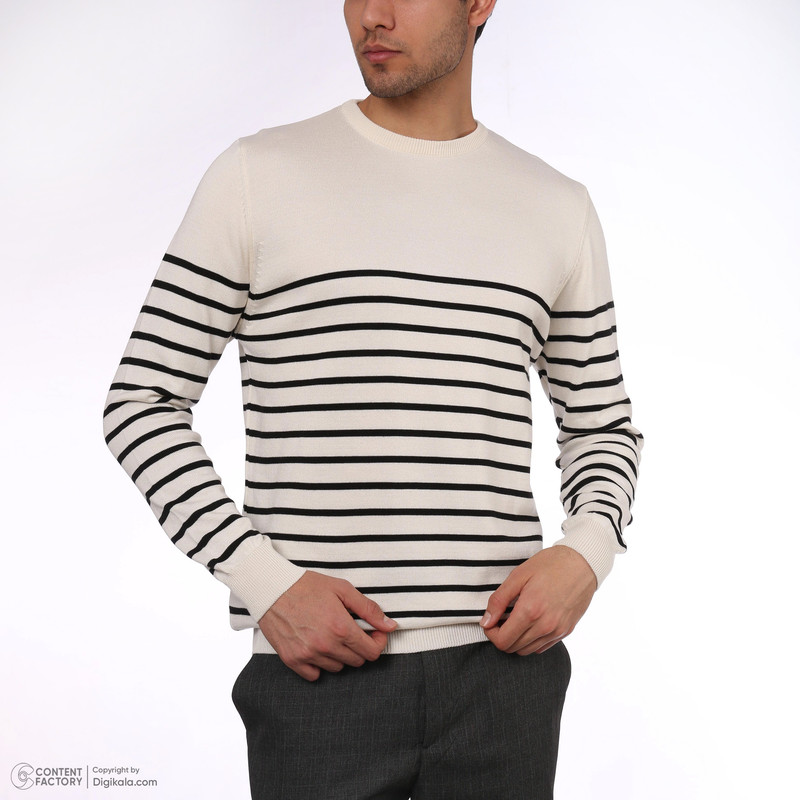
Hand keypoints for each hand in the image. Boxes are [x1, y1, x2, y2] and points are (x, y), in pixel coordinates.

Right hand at [258, 570, 397, 680]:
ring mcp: (308, 655)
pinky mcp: (292, 660)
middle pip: (357, 661)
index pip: (372, 652)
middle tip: (351, 630)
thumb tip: (390, 625)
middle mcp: (326, 645)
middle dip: (359, 647)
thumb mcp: (342, 589)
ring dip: (340, 655)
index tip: (374, 633)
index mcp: (341, 628)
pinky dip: (319, 665)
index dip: (378, 642)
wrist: (272, 589)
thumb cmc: (307, 586)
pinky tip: (316, 646)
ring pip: (337, 668)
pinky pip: (315, 675)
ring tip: (331, 635)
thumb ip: (368, 609)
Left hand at [481, 546, 596, 654]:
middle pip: (513, 648)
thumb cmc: (549, 565)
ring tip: (515, 620)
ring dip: (516, 640)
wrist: (582, 563)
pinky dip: (531, 640)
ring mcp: (557, 631)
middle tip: (500, 619)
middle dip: (501, 636)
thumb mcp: (518, 576)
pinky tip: (529, 623)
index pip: (502, 641)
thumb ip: (499, 600)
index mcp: (530, 611)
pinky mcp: (566, 631)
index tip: (490, 621)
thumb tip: (486, 622)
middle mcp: (545, 626)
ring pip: (527, 651)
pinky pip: (542, 647)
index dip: (491, 633)